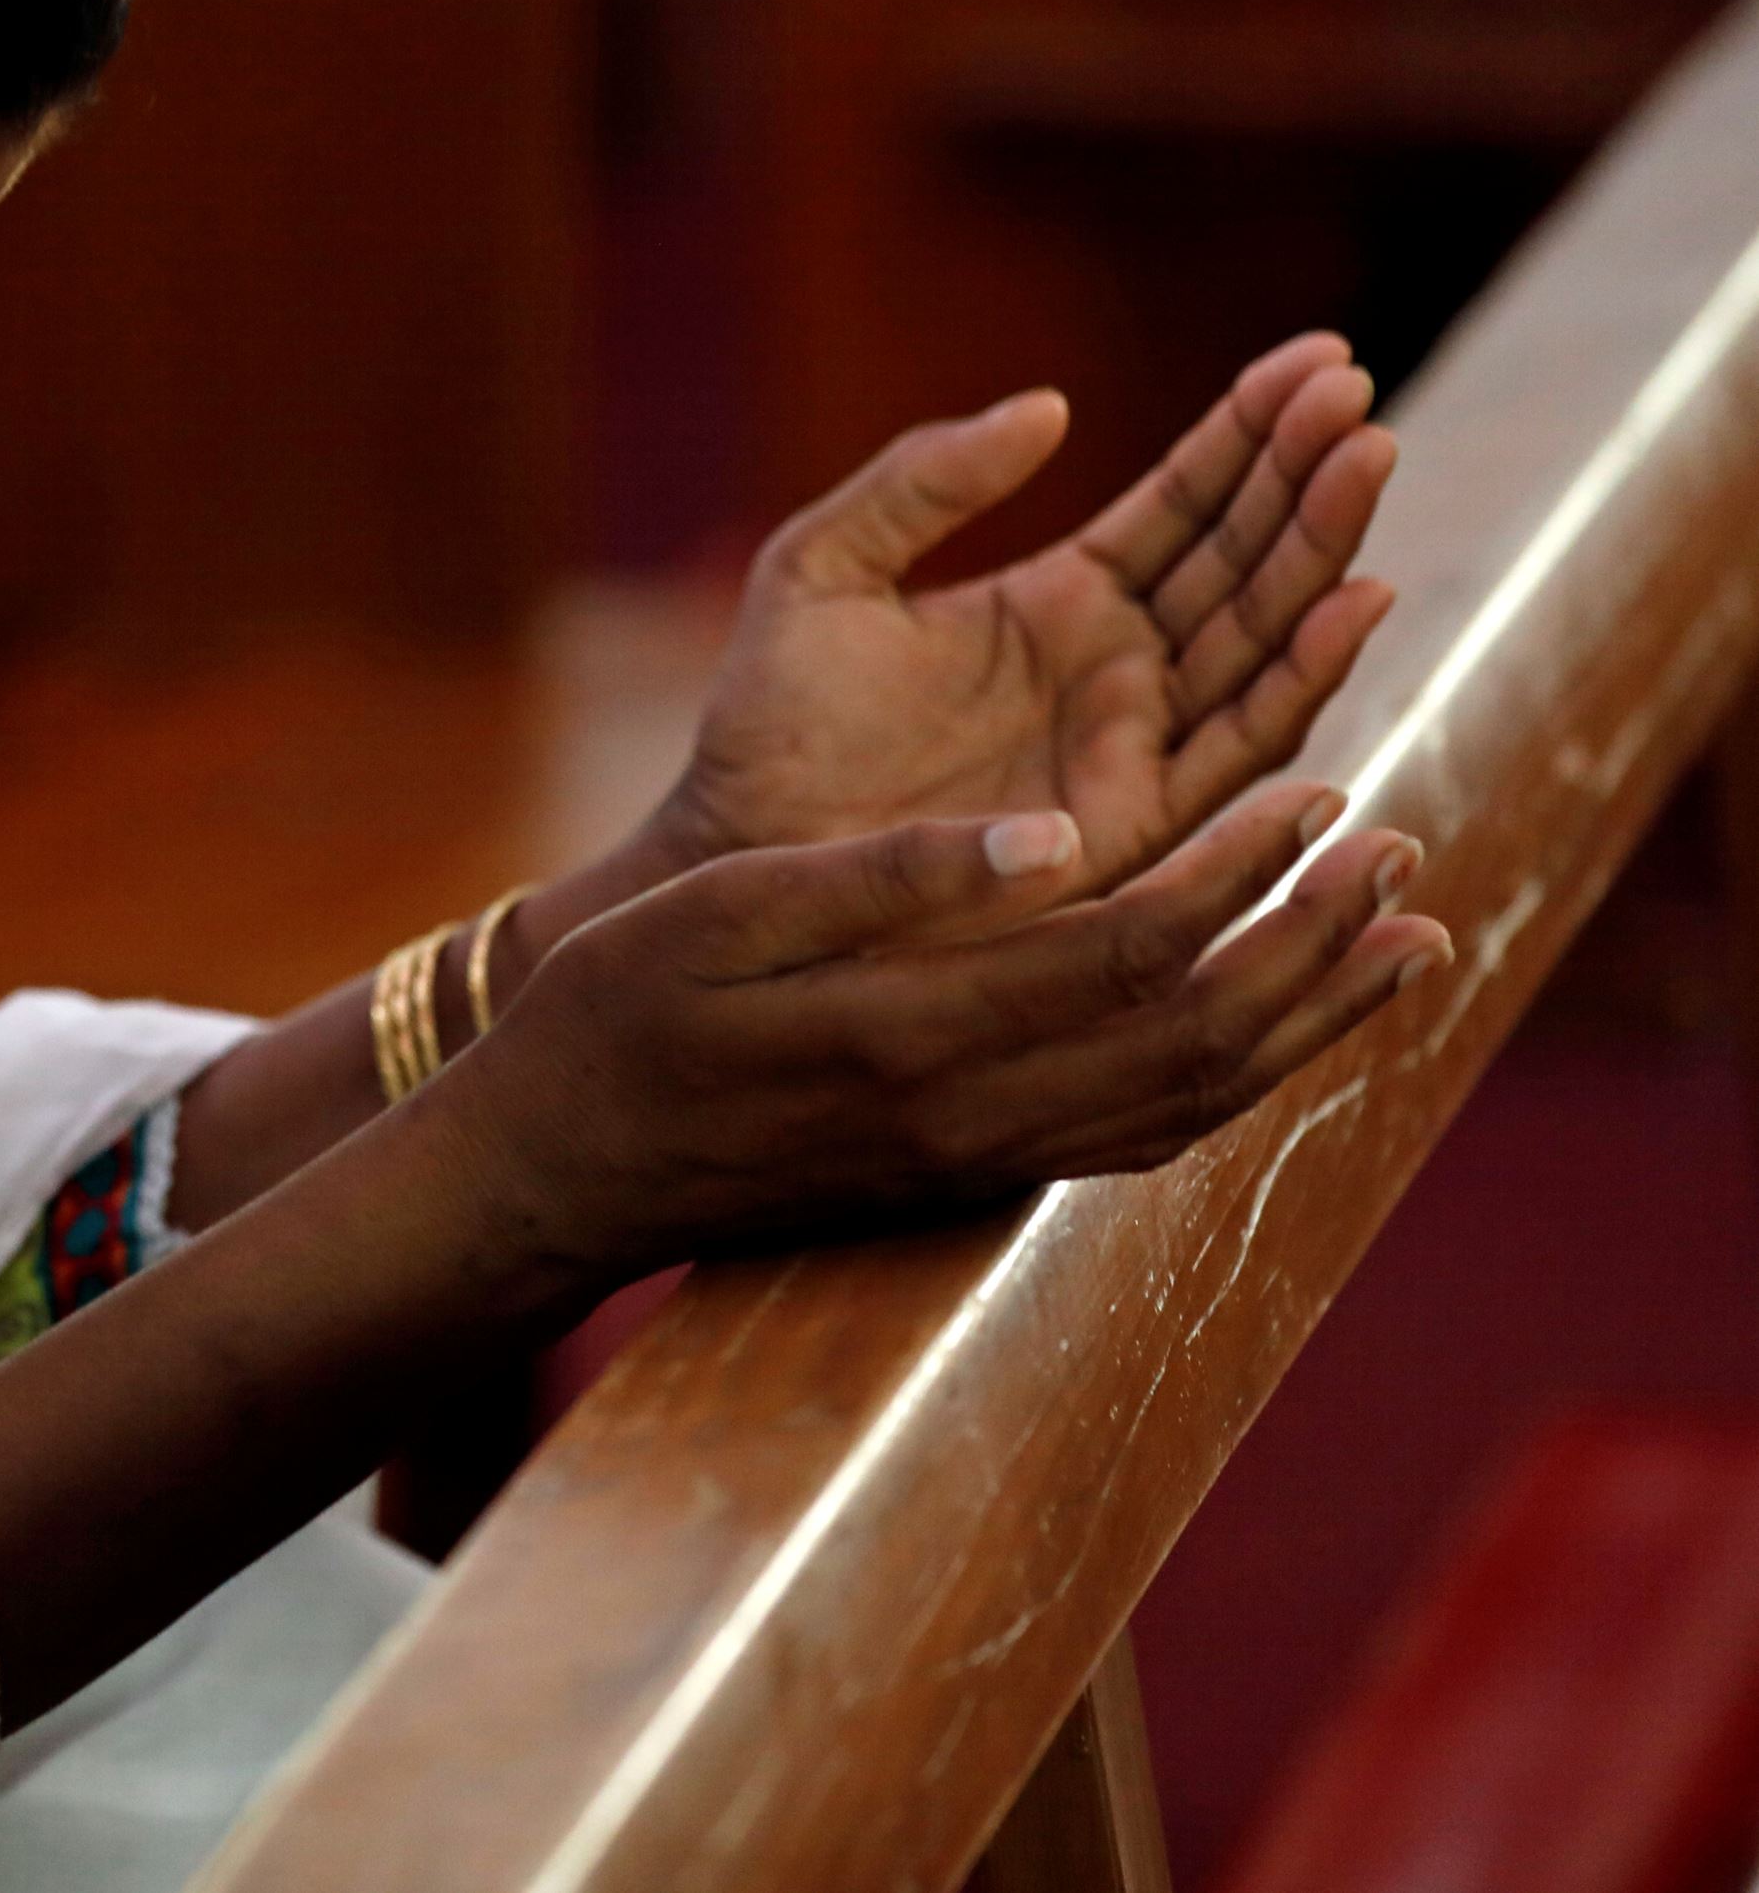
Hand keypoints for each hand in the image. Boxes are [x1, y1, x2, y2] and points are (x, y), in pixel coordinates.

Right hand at [442, 782, 1444, 1282]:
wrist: (565, 1170)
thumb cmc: (618, 1015)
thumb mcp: (717, 913)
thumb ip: (885, 876)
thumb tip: (1053, 832)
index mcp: (905, 1034)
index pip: (1123, 952)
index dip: (1236, 873)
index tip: (1314, 787)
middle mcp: (969, 1119)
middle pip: (1196, 1037)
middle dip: (1312, 942)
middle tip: (1396, 849)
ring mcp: (981, 1163)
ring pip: (1195, 1099)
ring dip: (1308, 1017)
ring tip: (1399, 935)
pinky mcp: (979, 1178)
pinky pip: (1149, 1136)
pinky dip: (1245, 1076)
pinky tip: (1285, 1022)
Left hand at [664, 334, 1396, 892]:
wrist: (738, 847)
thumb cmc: (771, 719)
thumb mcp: (823, 565)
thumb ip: (923, 482)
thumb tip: (1050, 405)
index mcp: (1057, 600)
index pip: (1183, 503)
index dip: (1252, 432)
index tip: (1324, 356)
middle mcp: (1119, 669)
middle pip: (1243, 557)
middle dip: (1305, 475)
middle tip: (1357, 393)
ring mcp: (1135, 741)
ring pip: (1262, 633)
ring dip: (1322, 548)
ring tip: (1366, 457)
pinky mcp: (1138, 818)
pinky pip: (1242, 738)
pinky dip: (1304, 670)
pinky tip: (1352, 596)